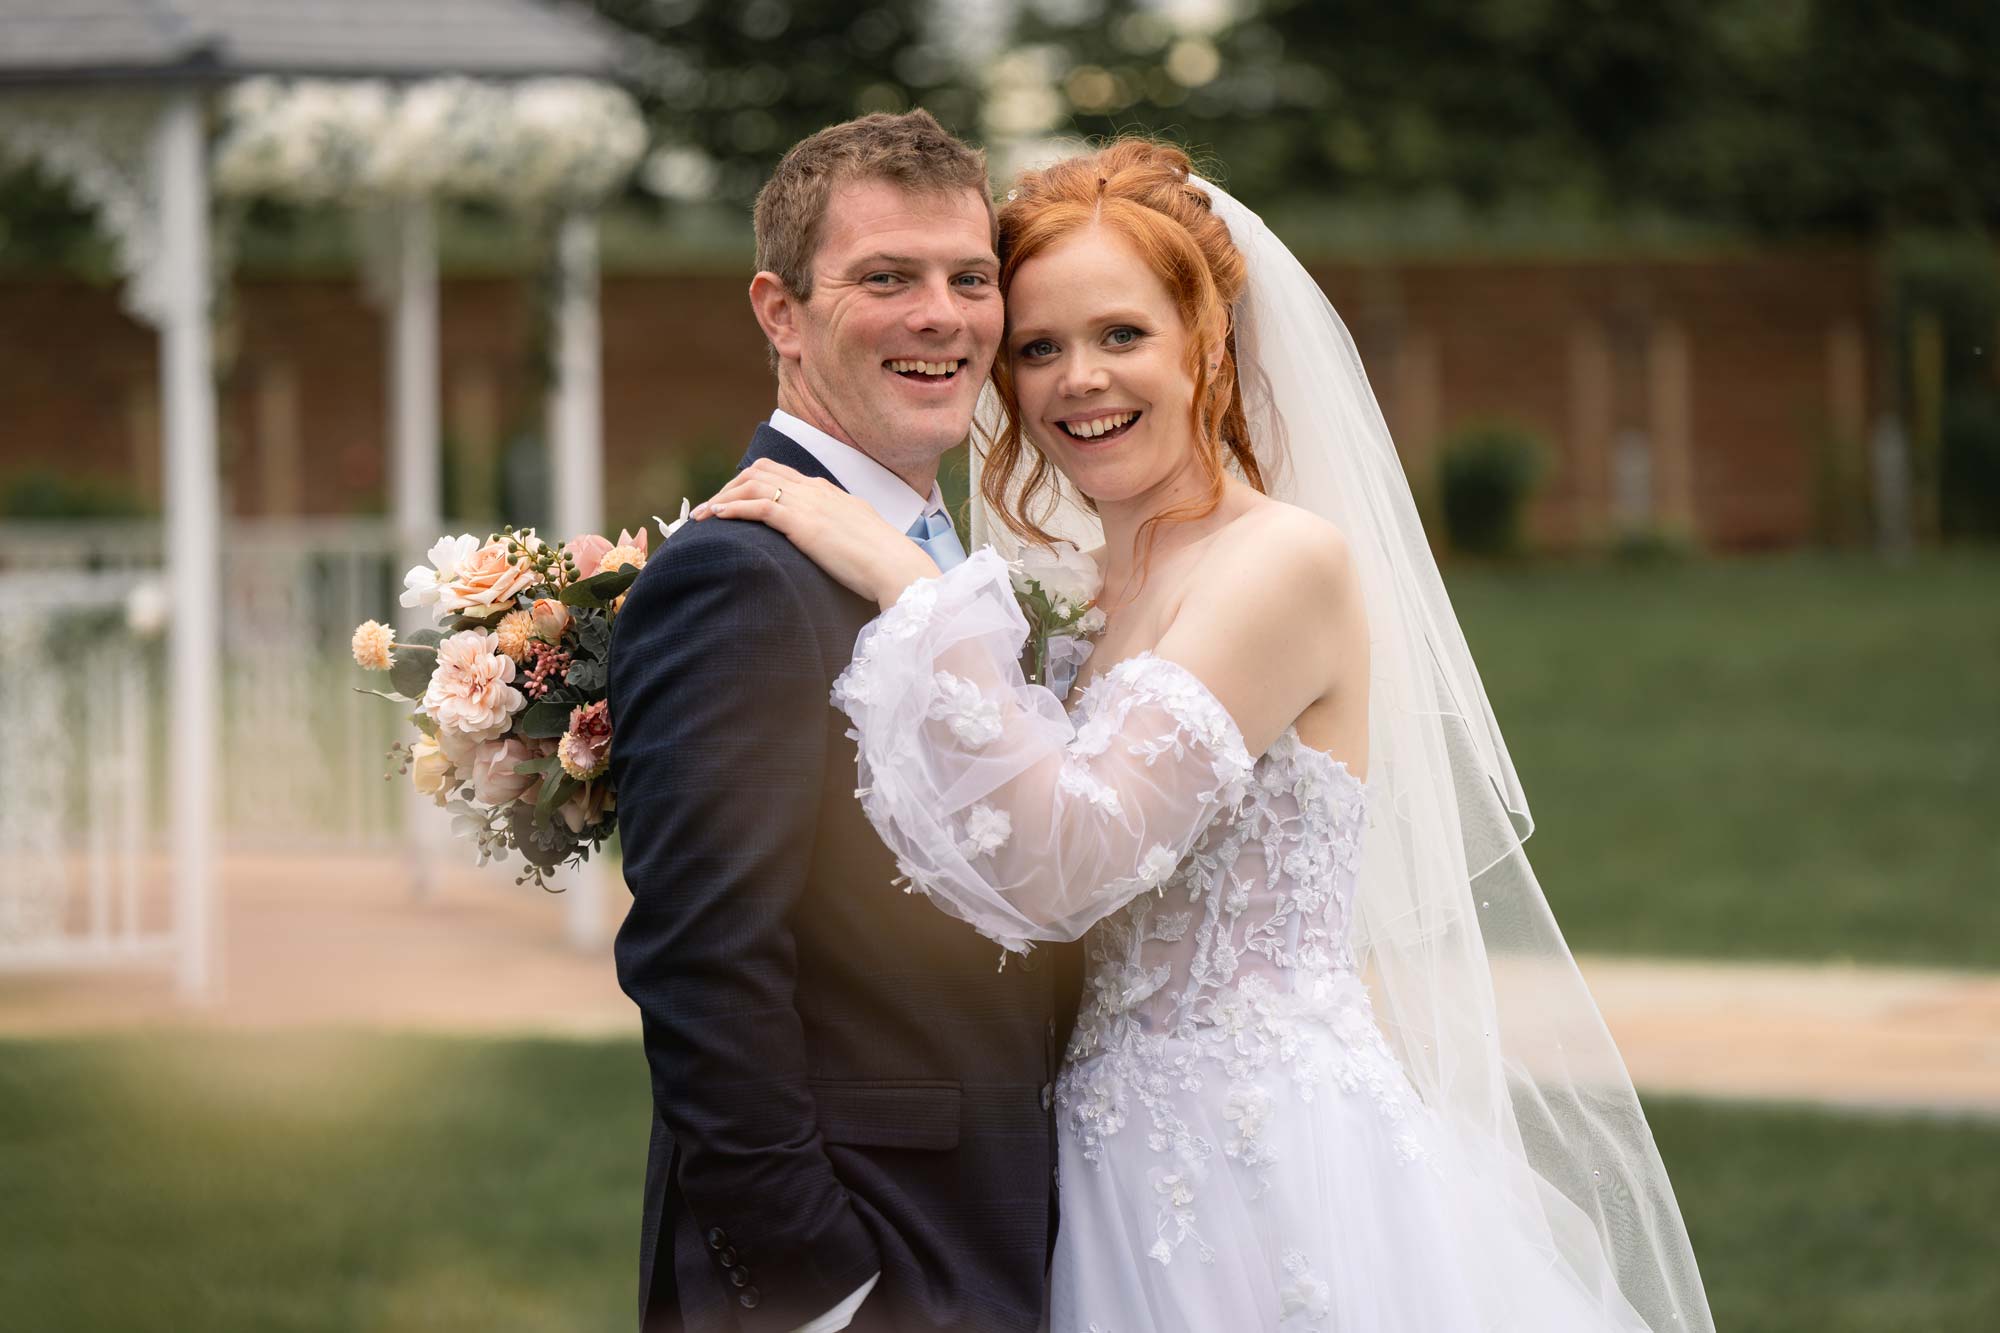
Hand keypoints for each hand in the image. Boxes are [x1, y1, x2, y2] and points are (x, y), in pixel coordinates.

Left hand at [694, 459, 939, 608]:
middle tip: (710, 507)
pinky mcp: (802, 523)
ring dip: (722, 496)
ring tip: (701, 515)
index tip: (733, 500)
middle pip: (761, 471)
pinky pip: (757, 505)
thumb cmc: (883, 562)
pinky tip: (715, 517)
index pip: (781, 474)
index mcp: (828, 492)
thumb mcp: (858, 537)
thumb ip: (840, 532)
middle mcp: (815, 490)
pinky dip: (731, 507)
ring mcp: (808, 503)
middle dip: (730, 485)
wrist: (896, 567)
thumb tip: (831, 543)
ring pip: (752, 484)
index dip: (751, 483)